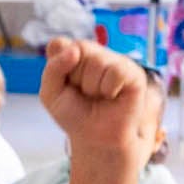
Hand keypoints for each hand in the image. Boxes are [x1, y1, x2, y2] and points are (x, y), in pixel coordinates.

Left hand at [38, 39, 148, 155]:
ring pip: (98, 61)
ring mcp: (115, 61)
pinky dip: (109, 90)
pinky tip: (112, 97)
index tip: (65, 84)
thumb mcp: (51, 95)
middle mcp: (96, 53)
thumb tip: (75, 49)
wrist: (95, 139)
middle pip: (80, 48)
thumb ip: (53, 69)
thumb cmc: (74, 115)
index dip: (58, 66)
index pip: (59, 44)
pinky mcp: (133, 72)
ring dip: (93, 87)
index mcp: (74, 53)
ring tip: (98, 97)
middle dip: (76, 78)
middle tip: (84, 94)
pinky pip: (116, 72)